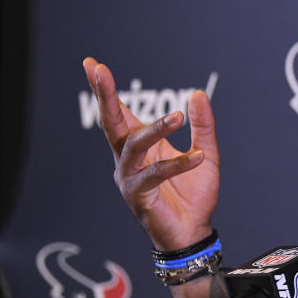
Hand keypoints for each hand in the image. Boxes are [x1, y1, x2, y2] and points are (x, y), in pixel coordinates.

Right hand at [83, 57, 220, 250]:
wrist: (193, 233)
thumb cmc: (193, 195)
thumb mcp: (205, 153)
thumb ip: (202, 126)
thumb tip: (198, 94)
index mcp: (142, 146)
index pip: (119, 113)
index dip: (106, 90)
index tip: (92, 64)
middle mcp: (130, 159)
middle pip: (111, 122)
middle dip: (104, 95)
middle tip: (98, 70)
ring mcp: (130, 177)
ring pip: (133, 146)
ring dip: (155, 129)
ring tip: (177, 117)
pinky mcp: (139, 196)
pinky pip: (156, 175)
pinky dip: (178, 164)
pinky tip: (198, 157)